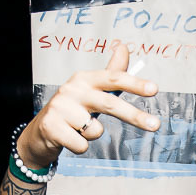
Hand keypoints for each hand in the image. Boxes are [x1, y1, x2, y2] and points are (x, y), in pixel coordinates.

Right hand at [18, 41, 158, 168]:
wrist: (40, 131)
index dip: (135, 83)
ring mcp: (60, 107)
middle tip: (155, 125)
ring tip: (78, 129)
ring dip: (91, 135)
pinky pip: (81, 145)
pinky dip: (79, 146)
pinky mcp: (51, 126)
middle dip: (134, 115)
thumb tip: (123, 47)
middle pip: (110, 103)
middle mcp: (72, 89)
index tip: (154, 89)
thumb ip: (110, 73)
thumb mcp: (90, 90)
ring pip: (95, 130)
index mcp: (84, 78)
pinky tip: (69, 138)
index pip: (113, 78)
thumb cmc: (72, 109)